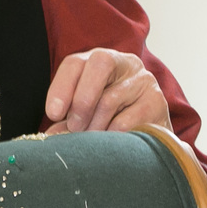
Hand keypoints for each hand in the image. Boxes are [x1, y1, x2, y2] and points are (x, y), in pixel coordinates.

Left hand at [43, 48, 172, 135]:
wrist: (151, 133)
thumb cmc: (112, 119)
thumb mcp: (86, 113)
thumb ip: (68, 120)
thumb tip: (50, 136)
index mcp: (100, 62)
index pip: (75, 63)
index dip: (61, 87)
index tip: (53, 114)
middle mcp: (125, 63)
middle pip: (99, 65)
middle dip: (81, 99)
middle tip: (74, 128)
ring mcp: (144, 80)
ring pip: (110, 98)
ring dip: (95, 126)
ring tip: (92, 142)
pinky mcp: (157, 101)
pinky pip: (127, 121)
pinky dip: (113, 136)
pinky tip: (112, 145)